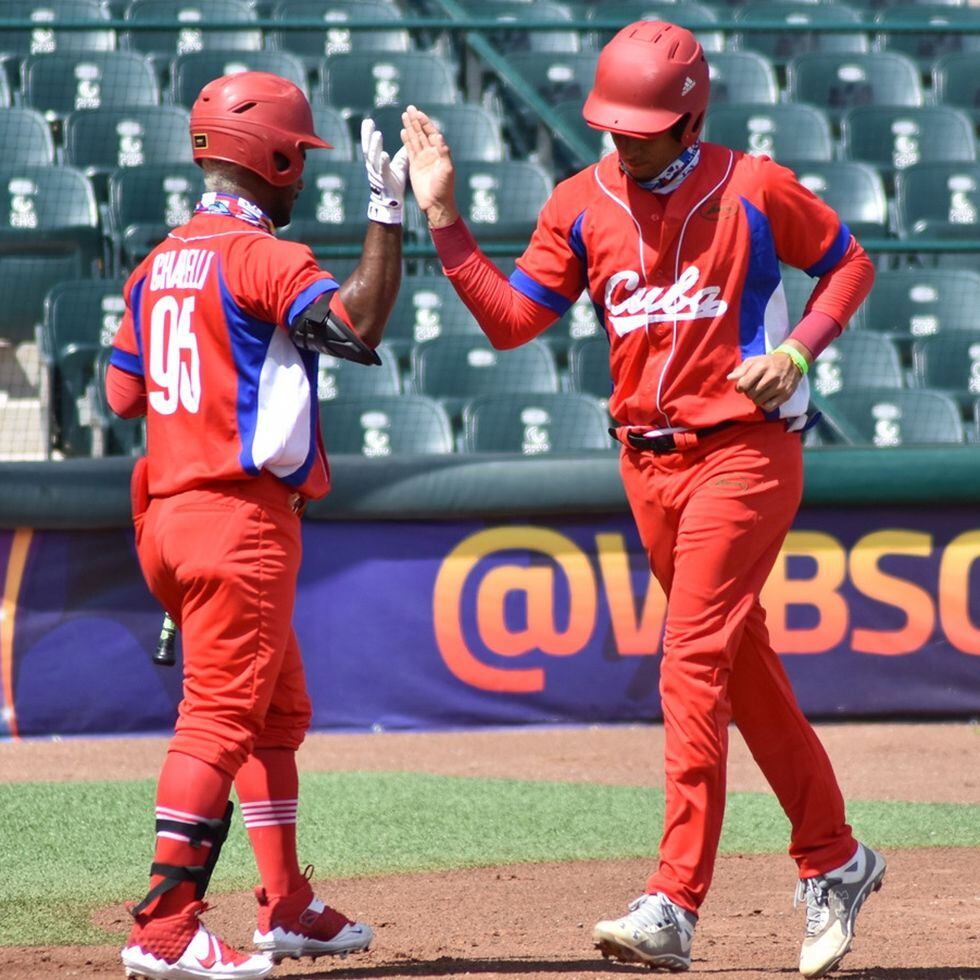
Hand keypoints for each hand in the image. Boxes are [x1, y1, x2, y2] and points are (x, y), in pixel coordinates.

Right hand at [361, 117, 408, 224]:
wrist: (392, 203)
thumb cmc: (394, 183)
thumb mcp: (399, 164)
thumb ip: (403, 153)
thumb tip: (410, 139)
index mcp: (375, 161)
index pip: (370, 144)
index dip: (367, 133)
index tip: (367, 121)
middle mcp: (373, 166)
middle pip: (368, 148)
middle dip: (367, 135)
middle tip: (367, 123)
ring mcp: (378, 173)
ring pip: (373, 157)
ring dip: (375, 146)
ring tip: (377, 134)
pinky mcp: (385, 181)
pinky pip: (383, 170)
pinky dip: (383, 162)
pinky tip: (384, 154)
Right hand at [401, 104, 458, 227]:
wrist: (436, 203)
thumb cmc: (444, 188)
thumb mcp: (447, 169)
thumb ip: (443, 153)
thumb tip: (438, 136)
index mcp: (439, 152)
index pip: (431, 133)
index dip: (425, 122)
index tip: (418, 113)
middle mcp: (431, 153)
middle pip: (422, 133)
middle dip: (416, 121)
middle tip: (409, 108)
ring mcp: (422, 159)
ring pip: (415, 139)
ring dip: (410, 127)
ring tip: (405, 115)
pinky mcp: (414, 166)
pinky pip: (409, 150)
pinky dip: (406, 140)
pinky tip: (404, 131)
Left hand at [727, 345, 808, 411]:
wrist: (792, 362)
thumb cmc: (768, 362)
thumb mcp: (754, 361)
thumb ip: (741, 369)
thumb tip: (730, 378)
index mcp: (762, 366)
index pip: (743, 384)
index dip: (740, 387)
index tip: (743, 385)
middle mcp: (772, 376)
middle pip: (750, 394)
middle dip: (748, 392)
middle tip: (753, 387)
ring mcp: (780, 387)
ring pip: (758, 402)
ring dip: (756, 398)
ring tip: (760, 391)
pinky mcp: (786, 395)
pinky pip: (768, 407)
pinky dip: (765, 404)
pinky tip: (766, 397)